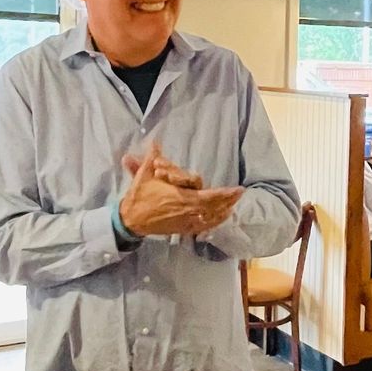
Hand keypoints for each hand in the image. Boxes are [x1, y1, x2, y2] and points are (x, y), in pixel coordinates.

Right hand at [119, 142, 244, 235]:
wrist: (131, 219)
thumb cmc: (139, 196)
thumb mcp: (144, 174)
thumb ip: (152, 157)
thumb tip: (154, 142)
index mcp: (180, 196)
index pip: (209, 195)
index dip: (225, 194)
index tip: (238, 189)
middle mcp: (186, 210)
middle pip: (214, 206)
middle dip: (228, 200)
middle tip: (240, 194)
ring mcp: (186, 221)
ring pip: (210, 217)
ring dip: (223, 211)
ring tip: (234, 205)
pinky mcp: (183, 228)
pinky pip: (202, 227)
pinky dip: (213, 222)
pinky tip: (221, 218)